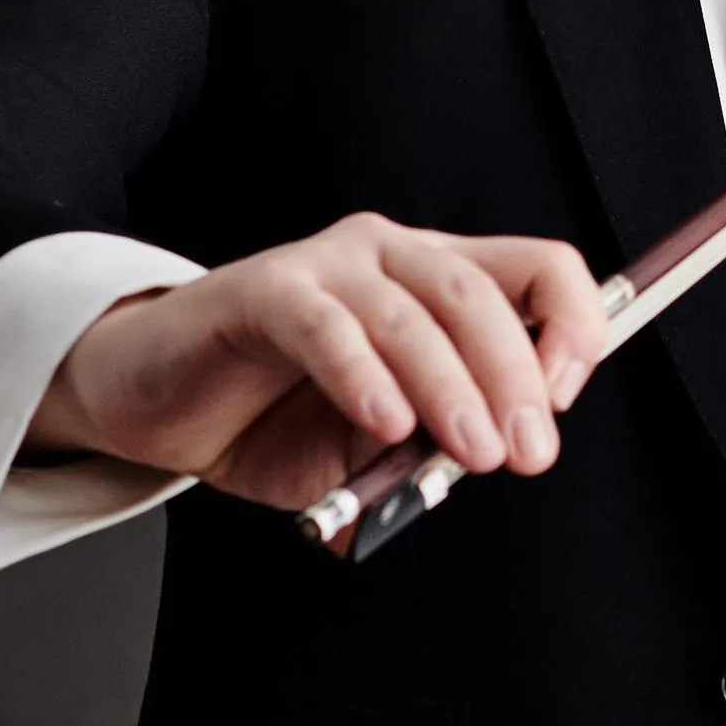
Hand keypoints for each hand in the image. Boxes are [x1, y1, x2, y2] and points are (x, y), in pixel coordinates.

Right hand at [25, 213, 613, 510]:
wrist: (155, 403)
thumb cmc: (271, 417)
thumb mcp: (372, 446)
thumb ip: (428, 449)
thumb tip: (487, 470)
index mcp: (440, 281)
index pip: (541, 270)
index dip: (571, 326)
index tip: (563, 402)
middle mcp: (393, 255)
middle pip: (484, 295)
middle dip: (516, 378)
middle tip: (526, 453)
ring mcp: (328, 264)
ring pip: (413, 312)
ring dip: (453, 388)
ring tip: (471, 453)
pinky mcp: (263, 288)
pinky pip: (326, 325)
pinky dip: (363, 375)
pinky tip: (384, 424)